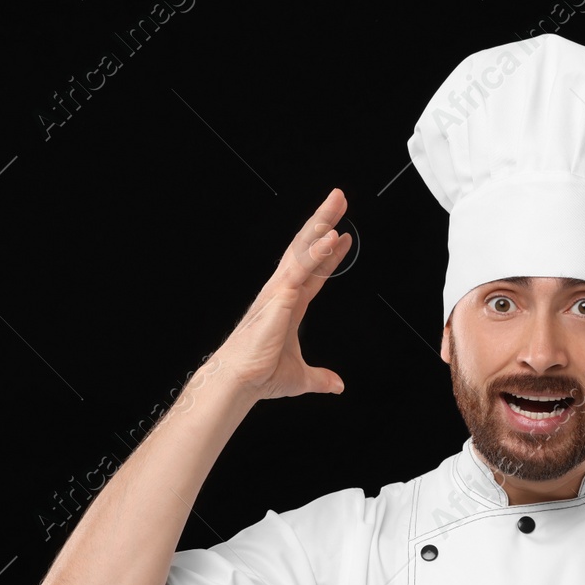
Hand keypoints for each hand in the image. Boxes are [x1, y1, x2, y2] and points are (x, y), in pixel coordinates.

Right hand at [217, 188, 352, 400]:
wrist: (241, 381)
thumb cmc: (261, 375)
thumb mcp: (301, 377)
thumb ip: (321, 378)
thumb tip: (337, 385)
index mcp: (290, 305)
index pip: (315, 272)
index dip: (329, 254)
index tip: (342, 238)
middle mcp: (283, 292)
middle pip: (307, 248)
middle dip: (323, 222)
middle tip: (339, 199)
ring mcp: (280, 291)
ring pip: (303, 249)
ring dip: (321, 223)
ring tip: (338, 203)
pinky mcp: (279, 296)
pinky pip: (301, 268)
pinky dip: (316, 251)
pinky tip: (331, 237)